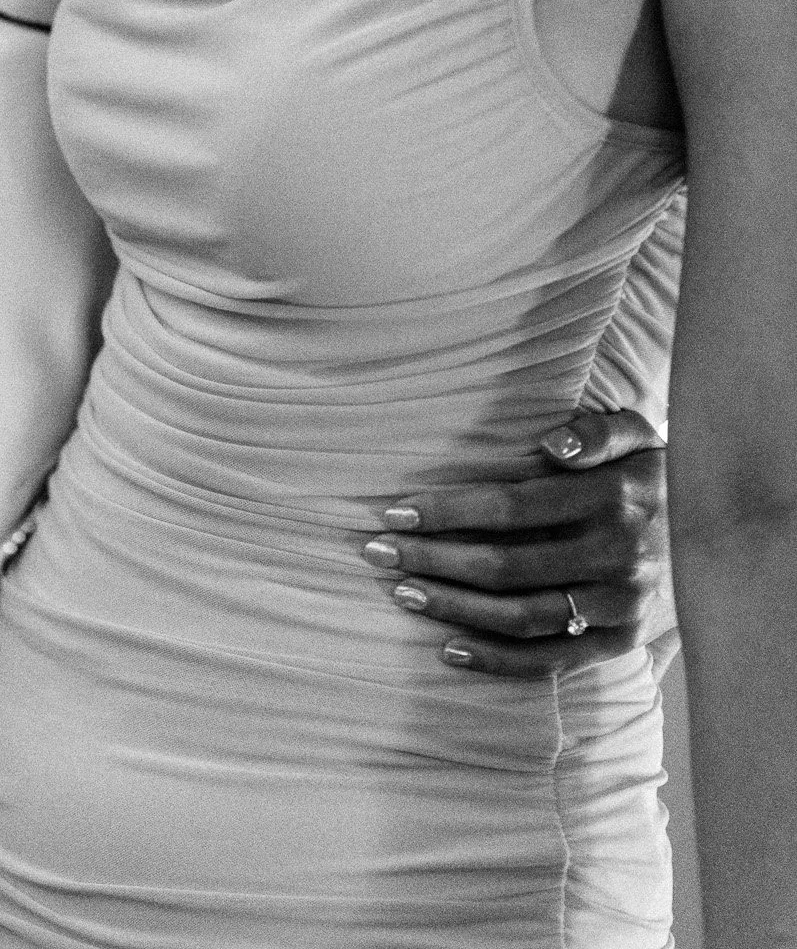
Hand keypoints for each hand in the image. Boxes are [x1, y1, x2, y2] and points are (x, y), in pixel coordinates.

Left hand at [361, 410, 672, 676]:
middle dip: (434, 558)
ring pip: (521, 616)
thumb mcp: (636, 432)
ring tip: (403, 592)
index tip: (396, 510)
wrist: (713, 528)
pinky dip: (496, 661)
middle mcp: (617, 557)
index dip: (450, 510)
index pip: (512, 508)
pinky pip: (550, 659)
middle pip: (506, 566)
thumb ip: (597, 431)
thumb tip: (553, 446)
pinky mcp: (620, 642)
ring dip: (454, 607)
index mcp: (614, 497)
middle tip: (378, 551)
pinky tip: (447, 648)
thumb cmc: (647, 469)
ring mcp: (620, 606)